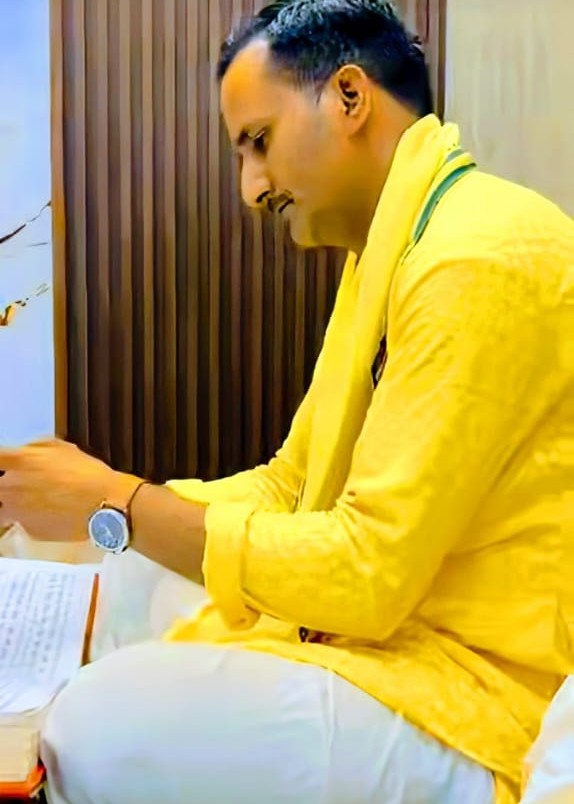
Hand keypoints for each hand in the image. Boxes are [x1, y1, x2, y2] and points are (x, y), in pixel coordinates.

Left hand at [0, 439, 140, 540]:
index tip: (5, 463)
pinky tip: (50, 512)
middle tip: (24, 482)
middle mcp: (11, 487)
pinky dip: (31, 518)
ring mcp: (17, 511)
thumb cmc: (89, 477)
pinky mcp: (28, 531)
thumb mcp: (63, 448)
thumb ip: (36, 447)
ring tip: (33, 500)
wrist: (104, 507)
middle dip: (6, 484)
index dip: (2, 462)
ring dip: (11, 503)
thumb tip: (27, 451)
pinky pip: (21, 523)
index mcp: (19, 462)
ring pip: (2, 509)